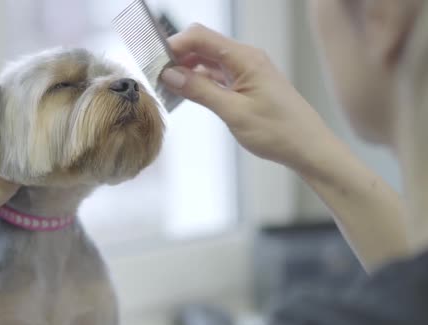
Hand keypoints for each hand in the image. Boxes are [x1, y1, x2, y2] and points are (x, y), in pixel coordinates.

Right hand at [161, 23, 335, 172]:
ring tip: (167, 87)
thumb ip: (200, 91)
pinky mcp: (247, 84)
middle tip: (157, 77)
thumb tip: (170, 74)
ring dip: (188, 70)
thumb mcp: (233, 112)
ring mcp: (247, 71)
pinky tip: (188, 93)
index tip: (155, 62)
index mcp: (244, 58)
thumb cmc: (278, 131)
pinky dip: (201, 81)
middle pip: (203, 45)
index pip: (201, 37)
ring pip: (209, 61)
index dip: (175, 45)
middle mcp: (245, 58)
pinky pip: (218, 75)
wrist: (308, 148)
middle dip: (178, 57)